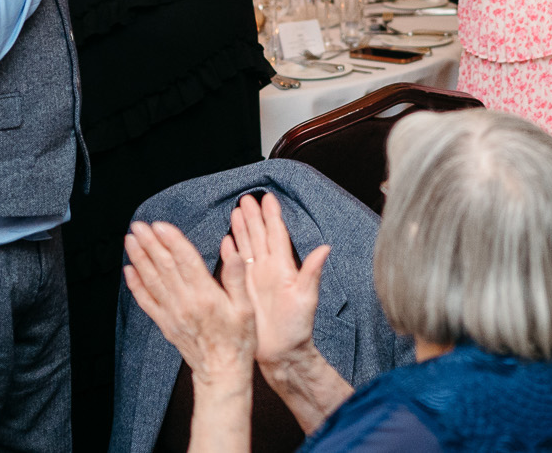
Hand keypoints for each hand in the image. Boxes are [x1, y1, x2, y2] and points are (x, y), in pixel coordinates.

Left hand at [124, 221, 254, 390]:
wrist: (222, 372)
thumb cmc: (239, 340)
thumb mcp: (247, 308)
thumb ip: (236, 277)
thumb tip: (231, 249)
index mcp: (206, 295)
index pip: (185, 260)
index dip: (171, 240)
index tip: (159, 224)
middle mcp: (185, 302)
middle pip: (164, 266)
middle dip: (150, 243)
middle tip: (138, 225)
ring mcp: (172, 314)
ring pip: (152, 280)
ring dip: (139, 258)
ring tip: (130, 240)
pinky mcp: (165, 324)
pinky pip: (146, 302)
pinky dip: (135, 285)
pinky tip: (129, 271)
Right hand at [229, 193, 328, 369]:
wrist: (282, 354)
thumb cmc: (298, 329)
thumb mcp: (307, 299)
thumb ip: (312, 272)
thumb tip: (325, 248)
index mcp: (284, 268)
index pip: (277, 235)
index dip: (272, 216)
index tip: (268, 198)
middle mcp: (269, 270)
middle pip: (260, 236)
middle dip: (254, 216)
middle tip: (247, 198)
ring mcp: (256, 280)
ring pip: (247, 247)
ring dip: (242, 229)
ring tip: (237, 211)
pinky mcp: (244, 292)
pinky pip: (236, 267)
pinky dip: (230, 252)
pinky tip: (226, 240)